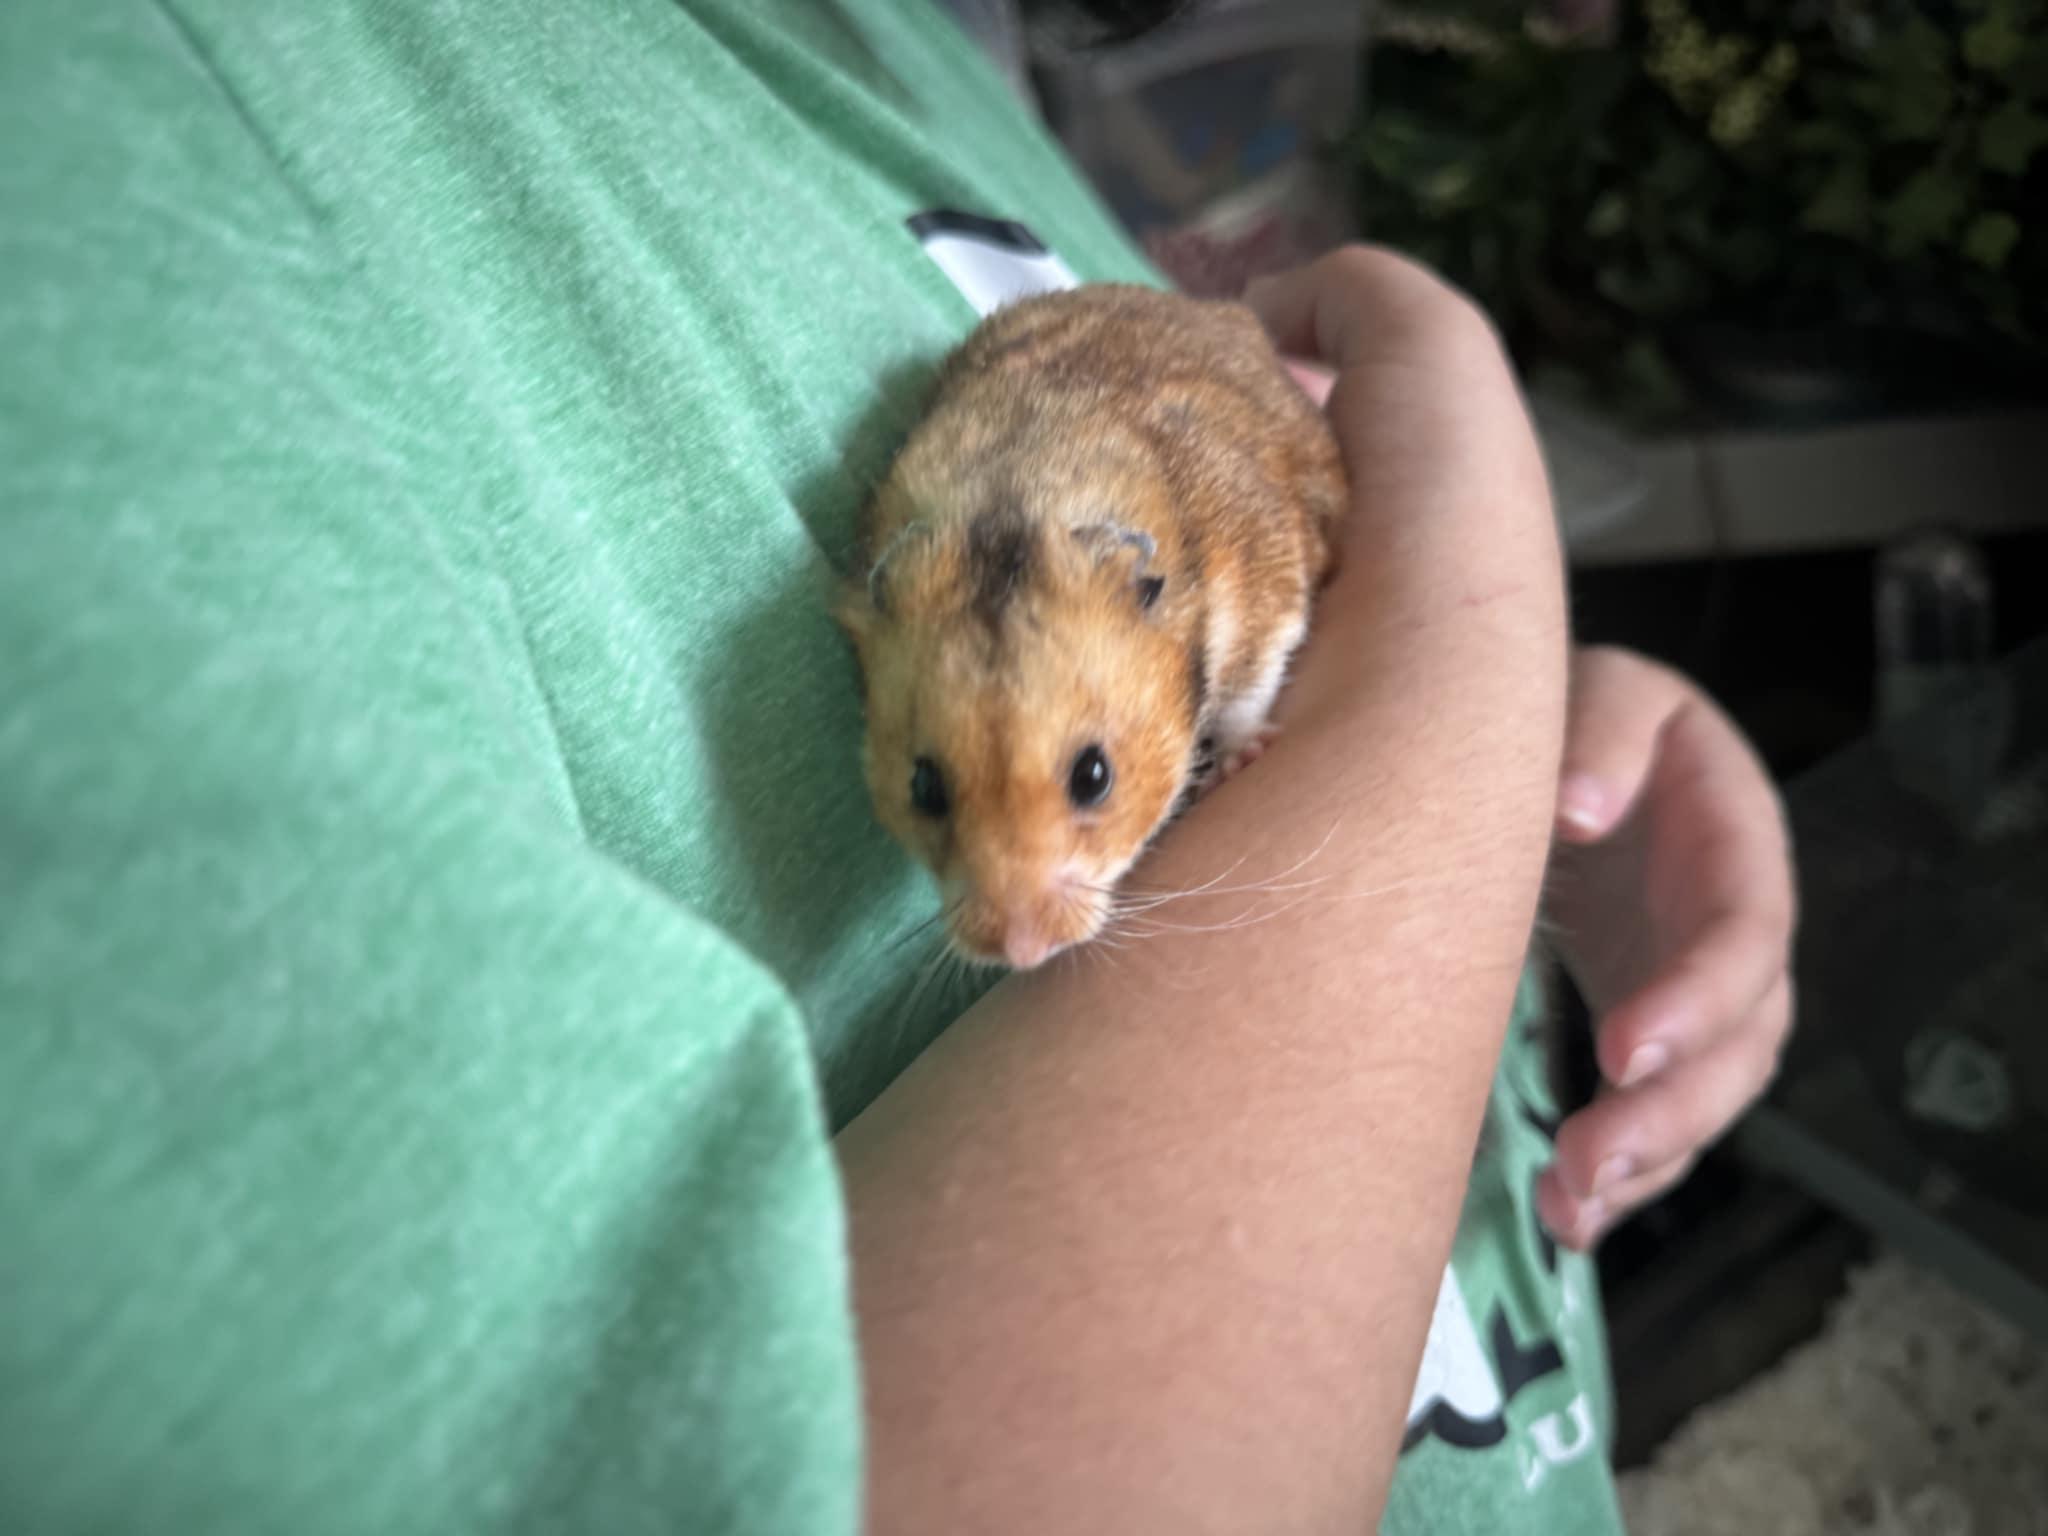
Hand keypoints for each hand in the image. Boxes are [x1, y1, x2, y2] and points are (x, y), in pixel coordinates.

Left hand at [1537, 646, 1796, 1248]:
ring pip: (1704, 1098)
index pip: (1742, 938)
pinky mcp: (1650, 1029)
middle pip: (1738, 1046)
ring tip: (1569, 1210)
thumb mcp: (1606, 689)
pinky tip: (1566, 1219)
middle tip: (1588, 1162)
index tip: (1623, 1050)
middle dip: (1672, 1114)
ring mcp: (1695, 991)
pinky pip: (1658, 1114)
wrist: (1563, 745)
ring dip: (1646, 1164)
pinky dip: (1621, 1176)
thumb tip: (1579, 810)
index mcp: (1736, 848)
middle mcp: (1733, 934)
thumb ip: (1602, 733)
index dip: (1696, 1000)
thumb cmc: (1587, 713)